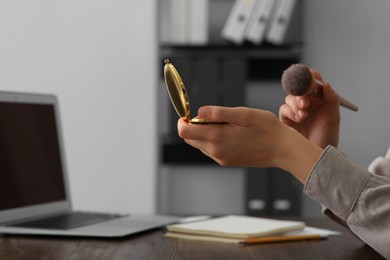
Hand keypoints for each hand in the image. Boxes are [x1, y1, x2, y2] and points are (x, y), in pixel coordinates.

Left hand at [178, 106, 321, 182]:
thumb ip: (219, 113)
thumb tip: (198, 111)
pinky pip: (211, 149)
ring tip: (229, 125)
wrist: (282, 150)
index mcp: (217, 137)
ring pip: (200, 143)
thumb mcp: (243, 114)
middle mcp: (215, 151)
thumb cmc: (266, 128)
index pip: (184, 132)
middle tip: (217, 117)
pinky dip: (214, 140)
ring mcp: (221, 158)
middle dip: (196, 125)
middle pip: (190, 138)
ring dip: (206, 132)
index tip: (191, 113)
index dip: (183, 120)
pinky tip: (232, 134)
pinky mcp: (226, 161)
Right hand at [279, 69, 340, 147]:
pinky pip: (284, 109)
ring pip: (290, 98)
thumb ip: (332, 98)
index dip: (310, 77)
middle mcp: (307, 102)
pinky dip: (290, 112)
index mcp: (319, 98)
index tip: (310, 79)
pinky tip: (299, 119)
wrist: (318, 154)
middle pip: (299, 88)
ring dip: (296, 104)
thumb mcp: (334, 116)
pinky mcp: (286, 119)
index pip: (313, 81)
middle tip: (305, 101)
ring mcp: (295, 110)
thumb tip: (326, 84)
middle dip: (301, 93)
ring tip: (304, 115)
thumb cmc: (328, 136)